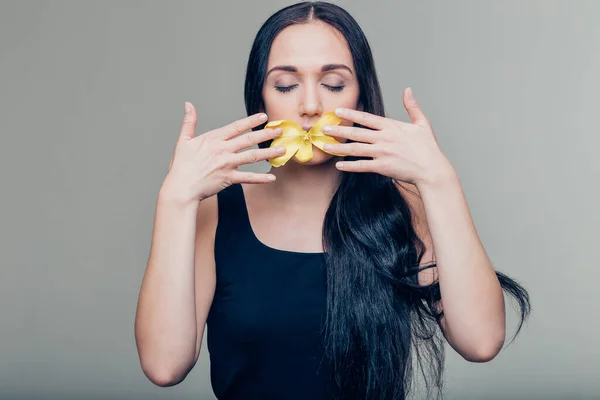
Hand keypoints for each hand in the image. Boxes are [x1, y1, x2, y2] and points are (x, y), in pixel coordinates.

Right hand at [162, 102, 285, 202]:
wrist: (181, 187)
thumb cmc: (181, 166)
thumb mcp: (183, 141)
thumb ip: (189, 122)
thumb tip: (188, 105)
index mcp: (213, 139)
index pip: (236, 127)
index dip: (251, 121)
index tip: (264, 117)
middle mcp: (223, 150)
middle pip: (249, 139)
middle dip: (266, 134)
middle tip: (280, 130)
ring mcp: (227, 164)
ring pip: (252, 156)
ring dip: (269, 153)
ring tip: (282, 150)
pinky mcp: (229, 178)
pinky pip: (248, 178)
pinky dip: (261, 178)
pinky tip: (272, 177)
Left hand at [320, 88, 453, 185]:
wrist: (432, 169)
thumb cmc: (428, 148)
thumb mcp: (422, 124)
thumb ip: (412, 107)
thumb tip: (408, 90)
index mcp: (391, 127)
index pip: (366, 118)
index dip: (351, 114)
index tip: (337, 112)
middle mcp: (384, 138)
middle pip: (356, 133)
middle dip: (338, 130)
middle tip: (323, 128)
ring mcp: (382, 153)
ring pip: (355, 150)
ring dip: (338, 148)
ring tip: (325, 146)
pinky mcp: (382, 167)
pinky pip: (361, 166)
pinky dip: (349, 166)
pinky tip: (338, 165)